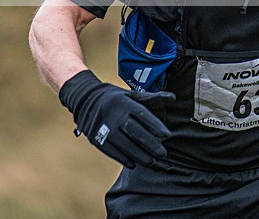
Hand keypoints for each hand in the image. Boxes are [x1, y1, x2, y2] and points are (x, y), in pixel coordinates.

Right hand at [59, 70, 174, 167]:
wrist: (85, 98)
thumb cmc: (115, 98)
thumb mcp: (131, 94)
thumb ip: (152, 98)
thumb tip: (173, 98)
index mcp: (125, 103)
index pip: (143, 116)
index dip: (156, 126)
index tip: (167, 135)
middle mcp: (114, 115)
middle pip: (135, 132)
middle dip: (150, 144)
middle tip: (163, 154)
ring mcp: (104, 127)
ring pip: (124, 144)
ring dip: (139, 155)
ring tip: (152, 162)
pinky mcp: (95, 137)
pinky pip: (111, 151)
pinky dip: (123, 158)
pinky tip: (133, 164)